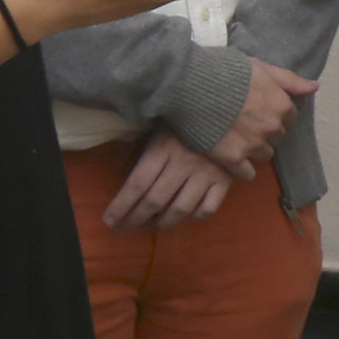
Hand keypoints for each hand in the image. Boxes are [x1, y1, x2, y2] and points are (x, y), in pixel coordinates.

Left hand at [102, 128, 232, 231]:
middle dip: (136, 219)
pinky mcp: (225, 181)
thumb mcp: (162, 126)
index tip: (109, 220)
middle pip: (155, 200)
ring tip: (154, 226)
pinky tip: (187, 216)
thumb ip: (146, 148)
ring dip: (163, 223)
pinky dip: (195, 217)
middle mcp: (183, 164)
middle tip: (126, 228)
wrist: (230, 110)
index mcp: (163, 148)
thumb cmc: (188, 118)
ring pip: (180, 210)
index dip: (121, 206)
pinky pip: (207, 209)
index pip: (137, 184)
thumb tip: (125, 178)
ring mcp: (206, 174)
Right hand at [208, 58, 317, 170]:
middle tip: (244, 122)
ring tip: (235, 138)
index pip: (290, 118)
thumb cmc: (226, 70)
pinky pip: (246, 174)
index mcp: (281, 105)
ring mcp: (253, 145)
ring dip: (253, 149)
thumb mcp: (261, 67)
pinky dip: (240, 168)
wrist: (191, 84)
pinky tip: (230, 158)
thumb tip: (314, 87)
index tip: (259, 110)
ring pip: (263, 155)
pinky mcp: (232, 159)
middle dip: (264, 131)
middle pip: (277, 137)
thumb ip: (289, 80)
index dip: (274, 113)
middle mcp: (272, 128)